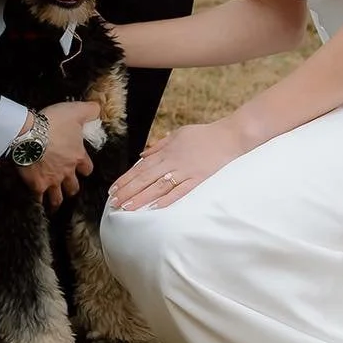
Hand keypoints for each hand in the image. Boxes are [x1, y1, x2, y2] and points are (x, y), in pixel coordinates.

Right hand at [13, 101, 98, 209]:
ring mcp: (52, 180)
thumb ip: (90, 110)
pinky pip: (39, 199)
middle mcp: (67, 171)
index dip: (85, 168)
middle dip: (72, 188)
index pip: (87, 168)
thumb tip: (98, 109)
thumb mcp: (75, 111)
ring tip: (55, 203)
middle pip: (73, 187)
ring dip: (57, 200)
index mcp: (78, 156)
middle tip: (69, 187)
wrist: (29, 134)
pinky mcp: (37, 184)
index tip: (82, 168)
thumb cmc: (53, 123)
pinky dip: (38, 202)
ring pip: (57, 197)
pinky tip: (36, 204)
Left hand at [108, 119, 246, 210]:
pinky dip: (167, 199)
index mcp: (167, 151)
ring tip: (127, 207)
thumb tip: (142, 155)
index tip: (114, 189)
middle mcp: (173, 162)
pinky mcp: (199, 179)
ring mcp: (186, 171)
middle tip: (114, 202)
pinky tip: (155, 208)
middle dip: (128, 191)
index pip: (141, 167)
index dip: (126, 179)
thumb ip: (159, 146)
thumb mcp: (178, 134)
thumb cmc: (204, 135)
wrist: (229, 136)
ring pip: (159, 186)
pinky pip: (181, 191)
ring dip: (142, 197)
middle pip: (145, 178)